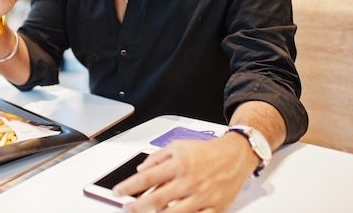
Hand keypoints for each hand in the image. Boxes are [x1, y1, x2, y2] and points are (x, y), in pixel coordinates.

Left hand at [112, 133, 256, 212]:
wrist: (235, 155)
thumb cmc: (206, 151)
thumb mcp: (178, 146)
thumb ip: (157, 157)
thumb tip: (141, 169)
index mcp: (179, 164)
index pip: (146, 178)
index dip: (129, 187)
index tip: (118, 192)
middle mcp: (189, 181)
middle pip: (156, 199)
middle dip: (136, 206)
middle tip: (127, 208)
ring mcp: (202, 197)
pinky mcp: (215, 209)